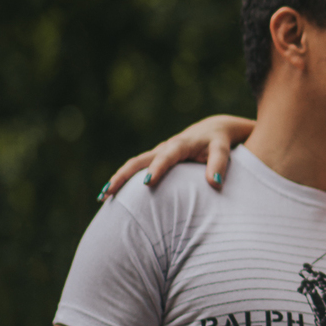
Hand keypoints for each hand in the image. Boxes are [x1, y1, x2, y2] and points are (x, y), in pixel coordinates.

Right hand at [98, 114, 254, 199]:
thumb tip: (215, 183)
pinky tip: (114, 195)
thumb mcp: (223, 149)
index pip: (166, 157)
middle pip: (139, 161)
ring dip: (118, 179)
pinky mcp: (156, 159)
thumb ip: (219, 164)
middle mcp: (165, 148)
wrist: (215, 128)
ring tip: (103, 197)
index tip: (148, 182)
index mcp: (180, 145)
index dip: (157, 168)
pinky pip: (137, 169)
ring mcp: (158, 153)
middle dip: (123, 176)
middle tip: (108, 192)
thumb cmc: (220, 141)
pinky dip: (124, 180)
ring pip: (134, 165)